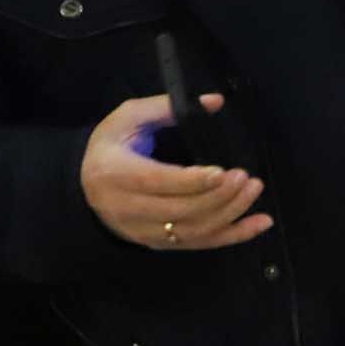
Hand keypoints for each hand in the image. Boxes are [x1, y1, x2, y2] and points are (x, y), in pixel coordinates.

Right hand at [79, 92, 270, 250]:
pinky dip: (233, 235)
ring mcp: (143, 230)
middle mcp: (127, 207)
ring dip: (230, 214)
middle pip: (180, 210)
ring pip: (193, 230)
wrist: (84, 186)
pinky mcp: (158, 243)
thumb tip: (215, 101)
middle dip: (218, 197)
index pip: (158, 181)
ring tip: (253, 191)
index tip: (223, 172)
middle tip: (247, 179)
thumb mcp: (127, 118)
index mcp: (116, 172)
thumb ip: (166, 107)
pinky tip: (260, 224)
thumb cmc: (110, 146)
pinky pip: (199, 244)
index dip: (193, 180)